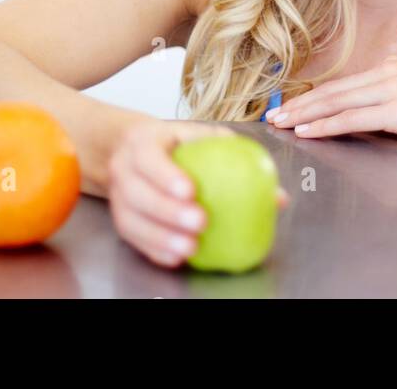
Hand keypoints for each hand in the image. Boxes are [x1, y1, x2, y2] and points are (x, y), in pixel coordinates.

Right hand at [107, 120, 288, 268]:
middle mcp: (124, 169)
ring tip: (190, 248)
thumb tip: (277, 196)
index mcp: (143, 142)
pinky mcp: (121, 219)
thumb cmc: (177, 144)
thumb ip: (237, 158)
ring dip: (160, 237)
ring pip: (131, 221)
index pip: (149, 157)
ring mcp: (119, 196)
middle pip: (137, 193)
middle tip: (199, 222)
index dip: (166, 175)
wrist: (133, 151)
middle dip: (166, 211)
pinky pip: (134, 238)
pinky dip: (154, 249)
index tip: (191, 191)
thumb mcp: (203, 138)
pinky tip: (176, 258)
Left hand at [265, 56, 396, 142]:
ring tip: (281, 123)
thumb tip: (380, 113)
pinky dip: (326, 125)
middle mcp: (388, 73)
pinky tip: (308, 131)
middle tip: (273, 115)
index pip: (345, 84)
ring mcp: (393, 89)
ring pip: (337, 102)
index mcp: (394, 69)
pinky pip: (353, 118)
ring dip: (304, 114)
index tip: (292, 105)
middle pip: (333, 91)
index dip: (315, 96)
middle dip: (300, 104)